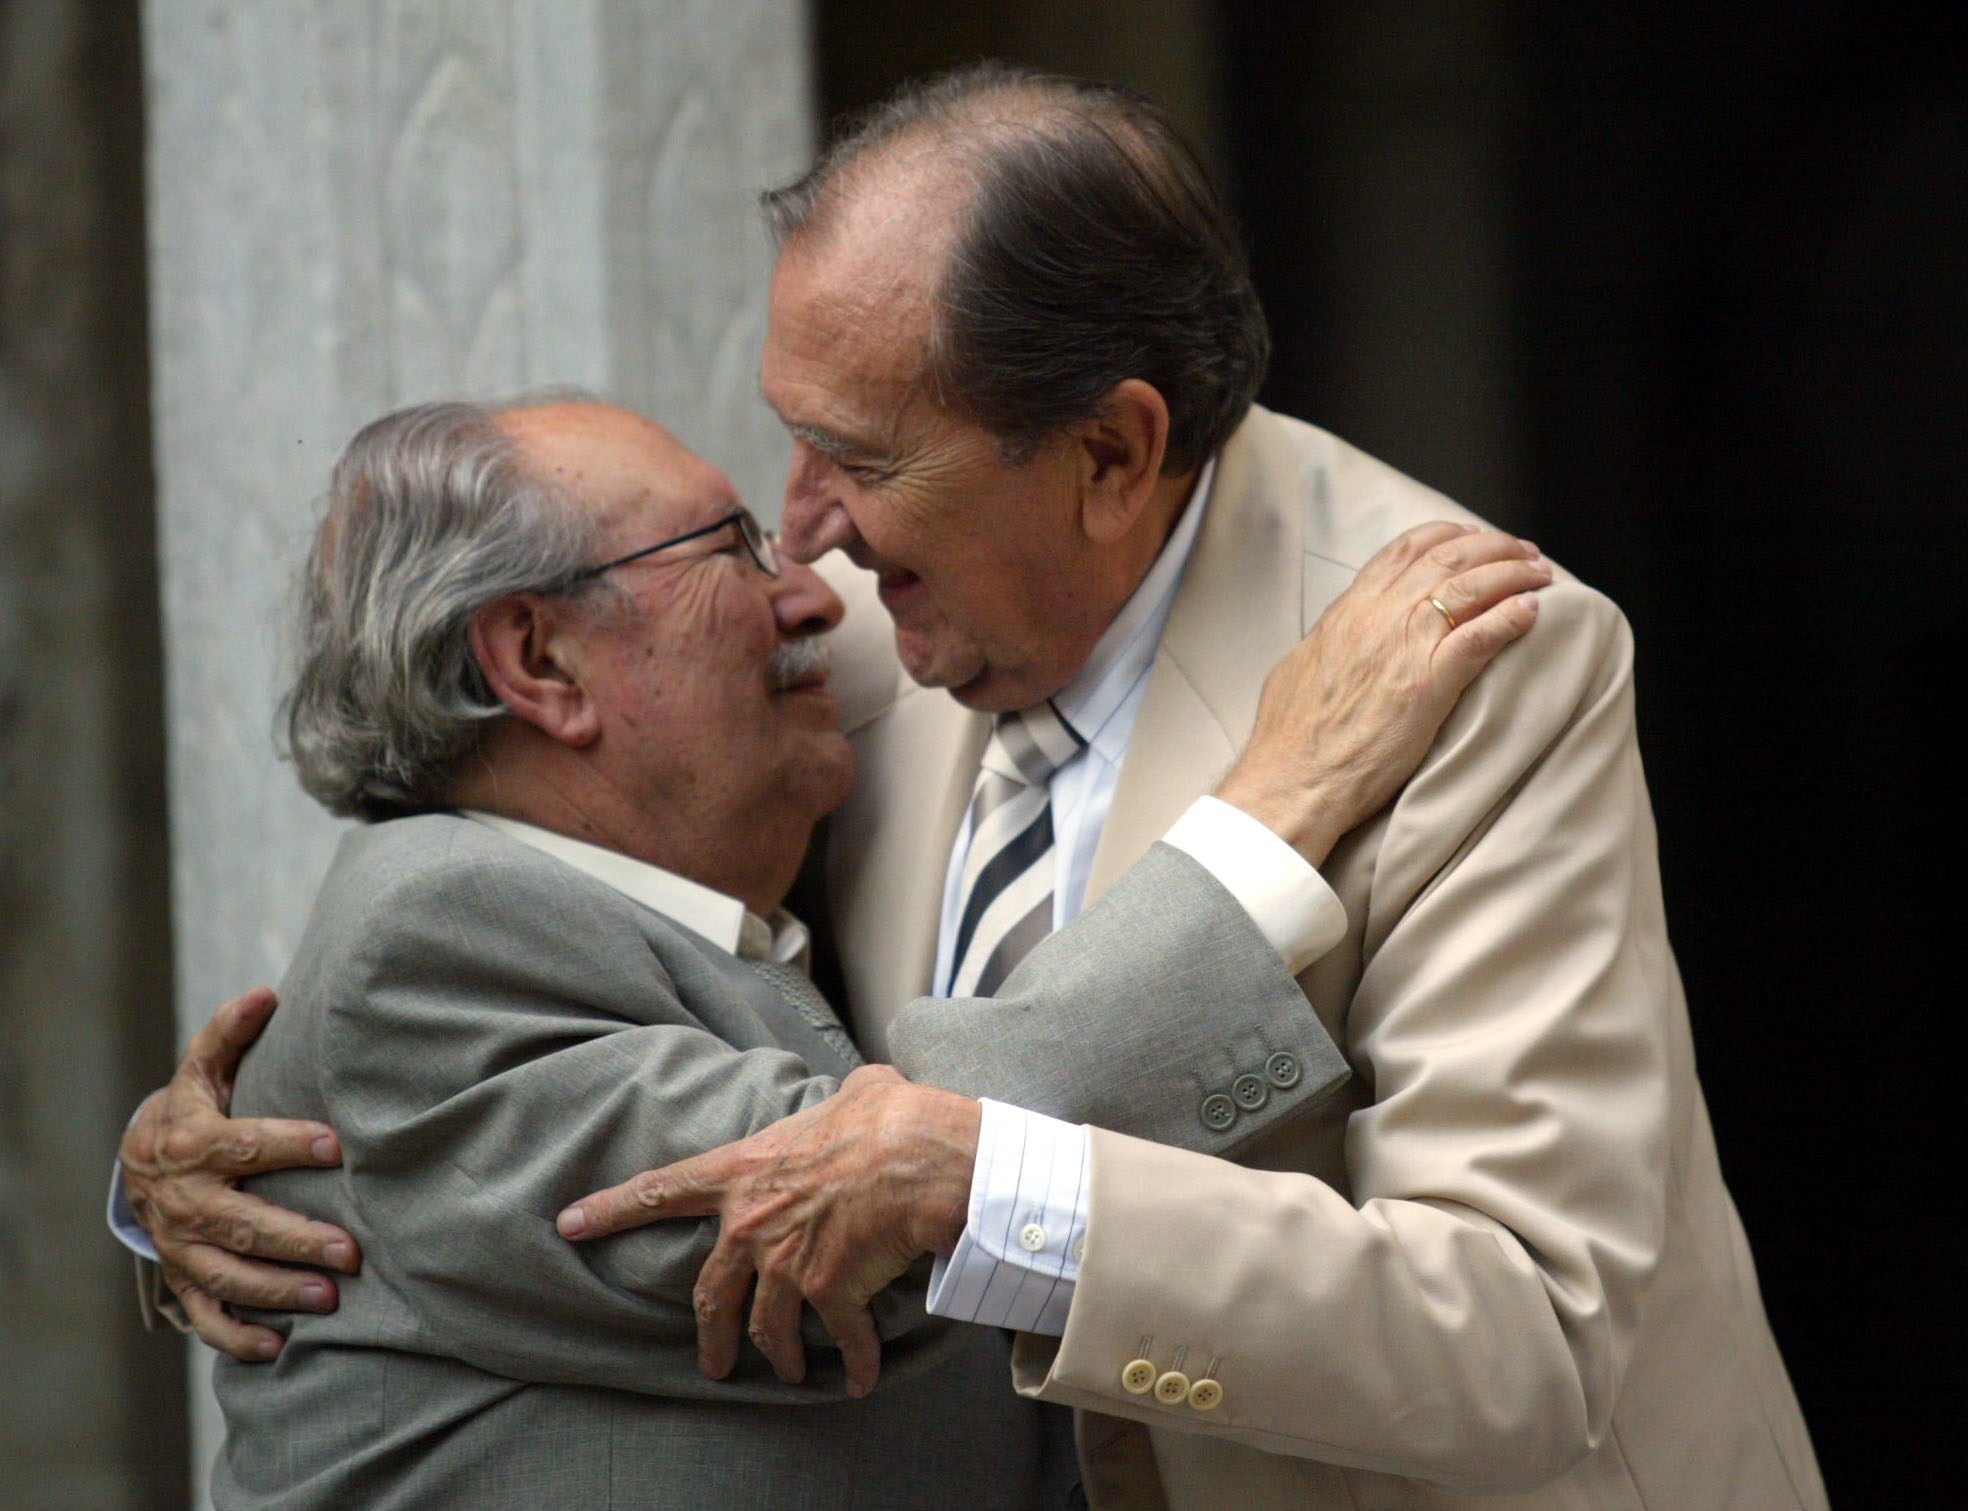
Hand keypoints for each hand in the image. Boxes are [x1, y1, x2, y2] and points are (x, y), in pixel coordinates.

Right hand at [120, 986, 360, 1359]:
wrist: (138, 1162)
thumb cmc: (194, 1110)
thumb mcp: (204, 1069)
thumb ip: (230, 1035)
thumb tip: (267, 993)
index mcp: (194, 1144)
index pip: (243, 1144)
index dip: (288, 1144)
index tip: (338, 1146)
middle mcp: (185, 1201)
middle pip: (240, 1224)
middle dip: (295, 1239)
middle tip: (350, 1251)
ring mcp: (182, 1245)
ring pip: (226, 1275)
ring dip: (277, 1291)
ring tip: (330, 1298)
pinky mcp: (184, 1278)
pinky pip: (206, 1315)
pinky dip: (237, 1336)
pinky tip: (279, 1347)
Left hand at [557, 1064, 978, 1397]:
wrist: (919, 1158)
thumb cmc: (890, 1117)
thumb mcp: (858, 1090)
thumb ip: (845, 1096)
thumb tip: (870, 1086)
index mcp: (746, 1170)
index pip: (662, 1190)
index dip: (611, 1209)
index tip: (569, 1223)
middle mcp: (752, 1224)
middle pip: (712, 1294)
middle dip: (712, 1338)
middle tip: (714, 1365)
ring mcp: (786, 1263)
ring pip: (767, 1328)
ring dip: (781, 1357)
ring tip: (792, 1371)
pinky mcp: (827, 1292)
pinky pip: (840, 1340)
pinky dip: (854, 1363)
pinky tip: (861, 1378)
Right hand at [1216, 522, 1548, 864]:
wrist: (1292, 778)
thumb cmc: (1290, 737)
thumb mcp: (1302, 666)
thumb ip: (1331, 640)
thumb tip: (1341, 632)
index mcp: (1348, 612)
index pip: (1404, 550)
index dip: (1447, 535)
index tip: (1472, 537)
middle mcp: (1378, 618)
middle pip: (1447, 557)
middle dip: (1493, 546)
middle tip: (1522, 551)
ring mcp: (1404, 648)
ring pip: (1470, 587)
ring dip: (1513, 574)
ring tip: (1539, 575)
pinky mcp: (1427, 685)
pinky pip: (1479, 637)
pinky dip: (1510, 617)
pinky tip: (1531, 612)